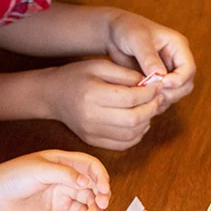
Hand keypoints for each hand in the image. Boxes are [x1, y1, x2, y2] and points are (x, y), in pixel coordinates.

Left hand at [0, 150, 110, 210]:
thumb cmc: (12, 176)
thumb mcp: (39, 170)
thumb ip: (64, 174)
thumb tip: (88, 182)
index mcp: (62, 161)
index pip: (90, 166)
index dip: (101, 176)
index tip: (103, 190)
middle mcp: (65, 176)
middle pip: (93, 183)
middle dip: (101, 194)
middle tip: (102, 205)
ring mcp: (61, 192)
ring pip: (87, 198)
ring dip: (95, 206)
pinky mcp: (57, 207)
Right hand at [45, 60, 163, 149]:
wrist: (52, 96)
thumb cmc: (76, 77)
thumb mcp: (99, 65)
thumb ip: (125, 74)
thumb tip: (150, 84)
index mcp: (93, 94)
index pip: (131, 98)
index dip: (150, 93)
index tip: (158, 86)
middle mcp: (92, 117)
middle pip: (133, 120)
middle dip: (151, 108)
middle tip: (158, 98)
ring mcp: (92, 132)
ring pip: (130, 135)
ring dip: (146, 122)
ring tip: (149, 109)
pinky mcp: (93, 141)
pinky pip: (122, 145)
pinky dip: (136, 135)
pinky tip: (139, 123)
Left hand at [106, 10, 195, 110]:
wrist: (114, 35)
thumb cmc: (127, 29)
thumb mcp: (136, 39)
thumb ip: (148, 57)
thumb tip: (160, 75)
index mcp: (178, 46)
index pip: (188, 69)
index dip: (178, 80)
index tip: (161, 84)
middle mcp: (176, 61)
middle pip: (185, 85)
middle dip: (170, 92)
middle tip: (150, 93)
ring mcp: (168, 73)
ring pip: (175, 94)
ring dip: (161, 99)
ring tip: (143, 96)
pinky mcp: (158, 83)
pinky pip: (162, 98)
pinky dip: (154, 102)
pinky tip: (140, 101)